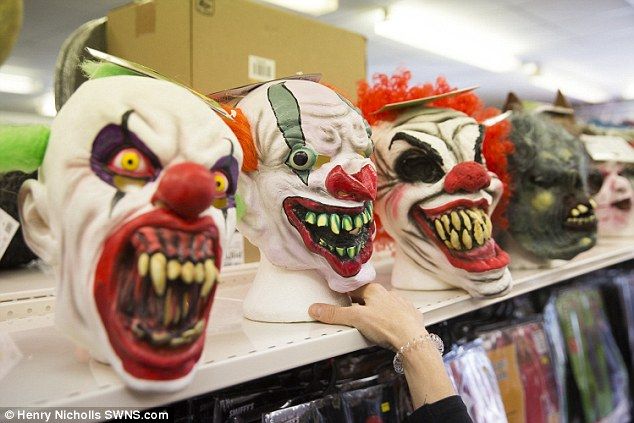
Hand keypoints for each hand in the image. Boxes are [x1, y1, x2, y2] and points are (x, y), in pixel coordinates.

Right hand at [308, 283, 426, 349]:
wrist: (412, 340)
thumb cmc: (387, 325)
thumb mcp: (355, 319)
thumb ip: (334, 315)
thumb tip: (316, 309)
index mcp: (374, 290)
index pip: (354, 289)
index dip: (345, 296)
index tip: (339, 302)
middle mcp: (388, 294)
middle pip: (369, 298)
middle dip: (361, 307)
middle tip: (353, 319)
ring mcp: (400, 305)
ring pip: (383, 307)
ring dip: (376, 314)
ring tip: (370, 327)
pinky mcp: (410, 317)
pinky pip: (396, 316)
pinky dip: (390, 322)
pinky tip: (387, 331)